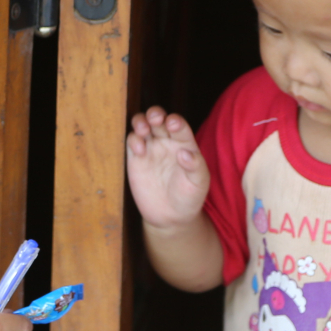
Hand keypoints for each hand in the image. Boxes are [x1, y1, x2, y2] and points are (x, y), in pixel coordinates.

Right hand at [126, 107, 210, 229]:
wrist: (171, 217)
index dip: (175, 121)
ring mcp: (150, 149)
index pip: (179, 125)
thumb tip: (185, 153)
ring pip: (142, 125)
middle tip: (155, 119)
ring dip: (141, 121)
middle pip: (158, 119)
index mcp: (184, 143)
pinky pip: (131, 141)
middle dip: (155, 114)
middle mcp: (166, 142)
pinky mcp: (136, 159)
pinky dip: (133, 140)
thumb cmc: (189, 197)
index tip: (172, 123)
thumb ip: (196, 166)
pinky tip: (139, 150)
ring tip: (144, 130)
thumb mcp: (199, 183)